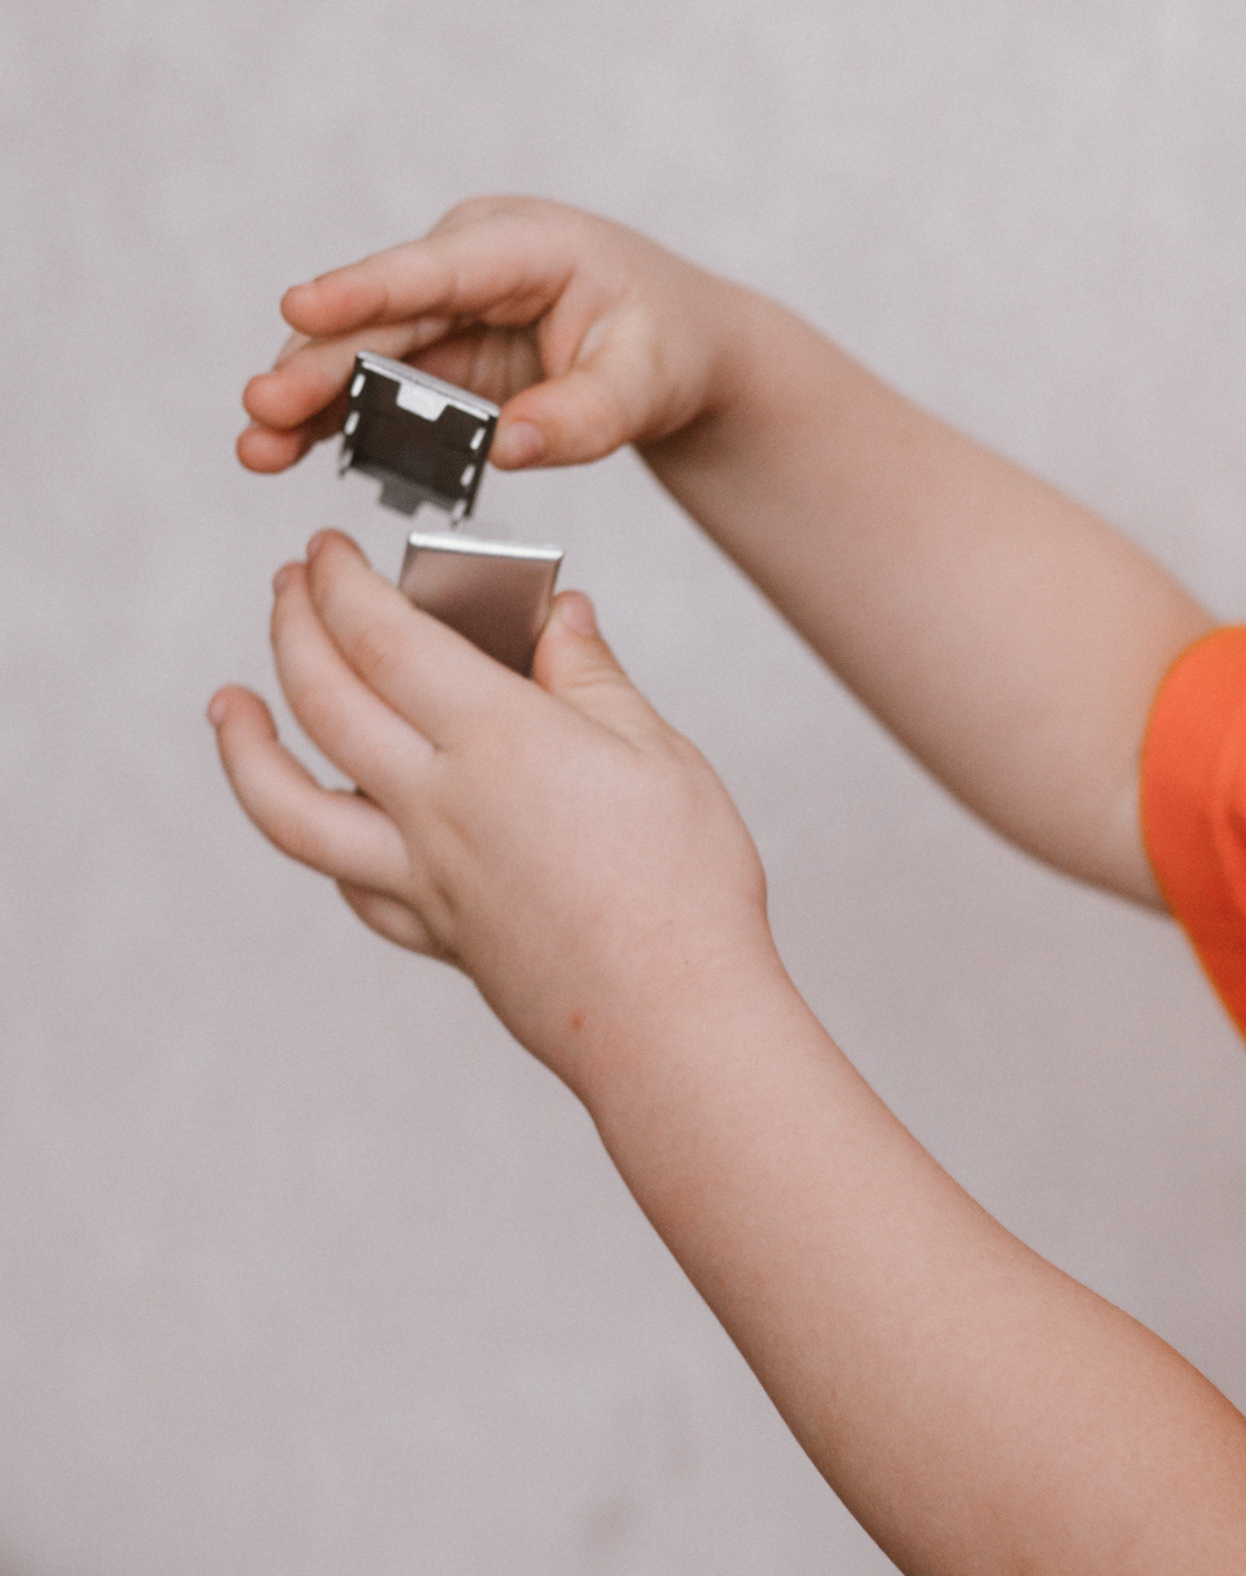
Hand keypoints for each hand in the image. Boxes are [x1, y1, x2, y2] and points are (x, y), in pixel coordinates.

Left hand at [211, 531, 780, 1100]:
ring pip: (292, 805)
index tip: (328, 552)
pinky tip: (330, 815)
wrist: (675, 1024)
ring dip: (246, 747)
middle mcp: (438, 806)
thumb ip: (593, 678)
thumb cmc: (684, 892)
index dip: (343, 583)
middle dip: (293, 626)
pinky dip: (327, 842)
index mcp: (497, 741)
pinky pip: (349, 885)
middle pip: (324, 699)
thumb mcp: (659, 754)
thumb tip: (559, 616)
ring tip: (231, 705)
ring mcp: (424, 876)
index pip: (384, 636)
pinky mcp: (436, 933)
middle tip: (291, 587)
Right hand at [237, 199, 740, 483]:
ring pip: (366, 352)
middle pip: (381, 317)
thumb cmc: (669, 347)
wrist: (686, 346)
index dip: (362, 291)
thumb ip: (583, 418)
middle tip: (259, 412)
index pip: (434, 271)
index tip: (299, 308)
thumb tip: (508, 450)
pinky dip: (339, 418)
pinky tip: (289, 449)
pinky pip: (381, 383)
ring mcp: (449, 305)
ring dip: (310, 401)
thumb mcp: (646, 385)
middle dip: (316, 367)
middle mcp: (470, 263)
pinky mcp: (441, 349)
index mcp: (525, 245)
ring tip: (256, 448)